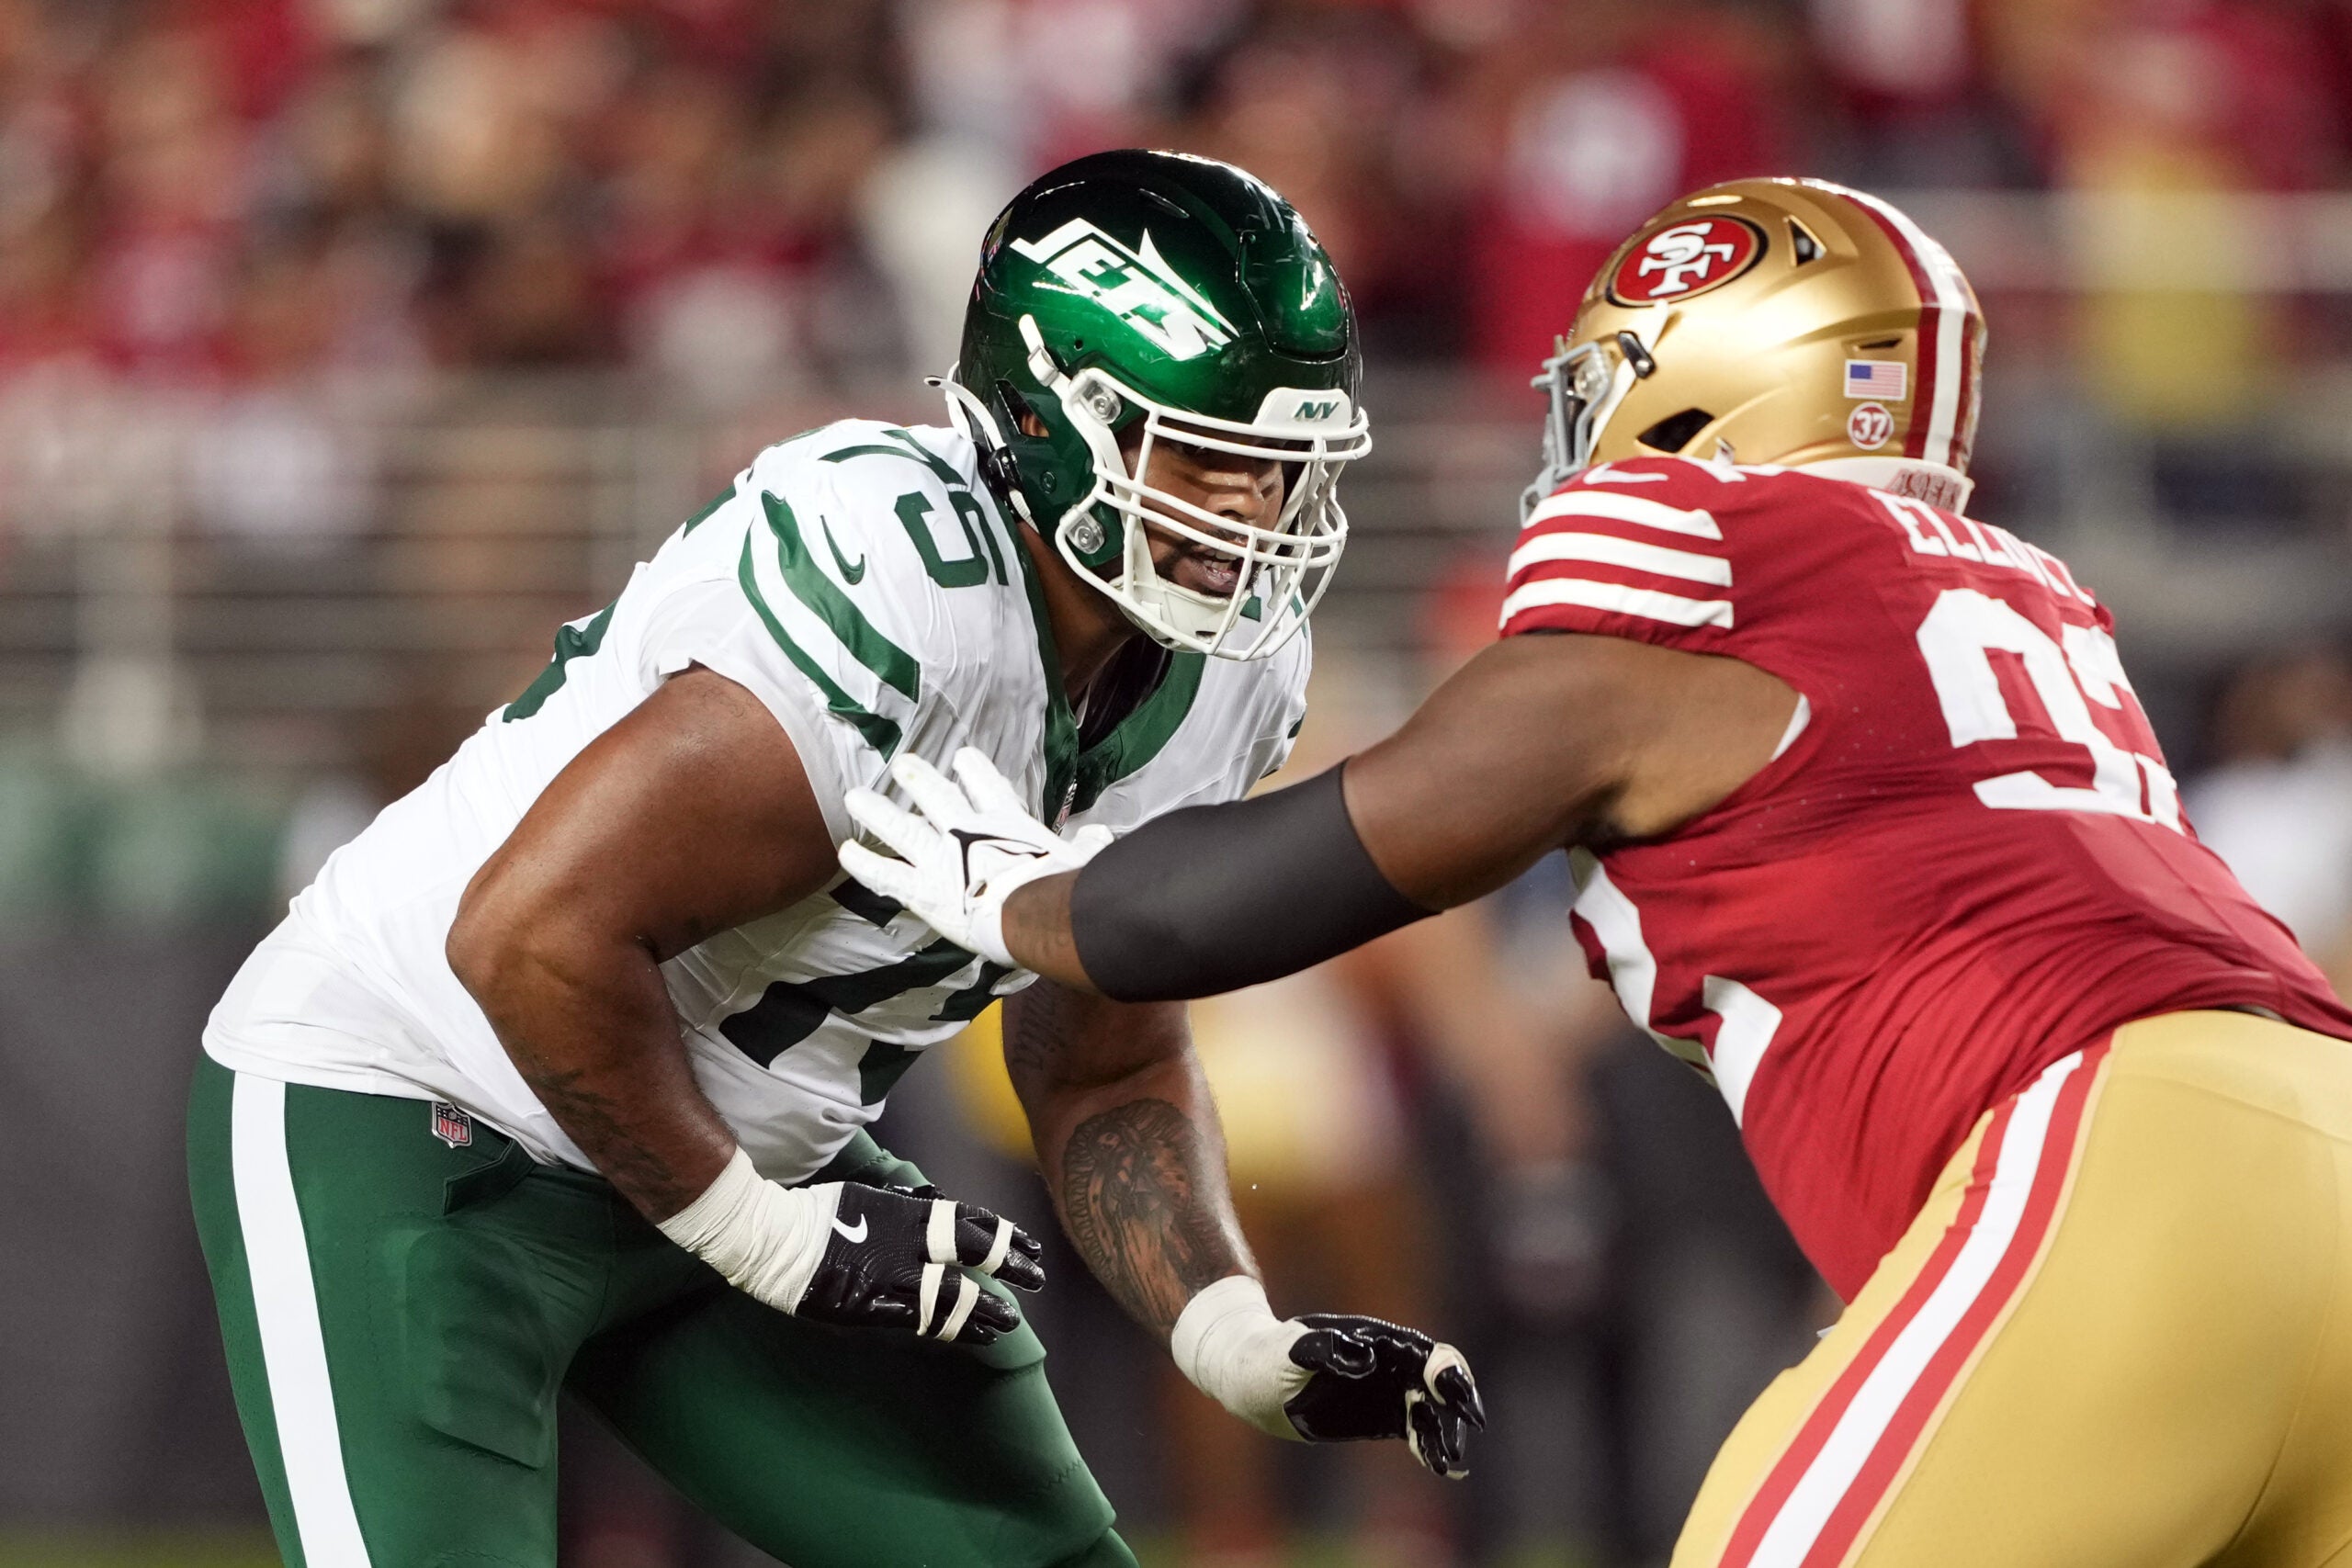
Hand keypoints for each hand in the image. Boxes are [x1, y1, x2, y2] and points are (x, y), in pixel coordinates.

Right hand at [795, 1179, 1046, 1341]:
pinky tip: (977, 1337)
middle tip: (1037, 1278)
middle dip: (1010, 1265)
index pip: (970, 1220)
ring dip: (987, 1308)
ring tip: (1011, 1321)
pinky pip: (926, 1321)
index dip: (1005, 1234)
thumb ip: (906, 1204)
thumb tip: (934, 1202)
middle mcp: (910, 1241)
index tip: (1030, 1245)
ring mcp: (895, 1276)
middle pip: (973, 1252)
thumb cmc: (819, 1214)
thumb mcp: (870, 1197)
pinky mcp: (876, 1308)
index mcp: (908, 1210)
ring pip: (956, 1295)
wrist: (775, 1238)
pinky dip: (956, 1328)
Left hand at [840, 748, 1110, 966]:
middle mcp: (970, 831)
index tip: (963, 757)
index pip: (990, 787)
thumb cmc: (1068, 886)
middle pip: (938, 798)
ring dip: (877, 812)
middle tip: (902, 764)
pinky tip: (845, 852)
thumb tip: (1105, 840)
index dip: (976, 772)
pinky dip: (865, 862)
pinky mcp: (925, 889)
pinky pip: (887, 872)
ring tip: (854, 797)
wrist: (1040, 912)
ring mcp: (943, 858)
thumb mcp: (1085, 860)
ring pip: (902, 828)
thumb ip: (1090, 848)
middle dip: (919, 779)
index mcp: (1010, 821)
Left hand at [1171, 1276, 1485, 1478]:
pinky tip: (1441, 1466)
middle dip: (1456, 1406)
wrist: (1256, 1378)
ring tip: (1448, 1462)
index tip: (1453, 1393)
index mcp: (1375, 1339)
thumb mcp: (1290, 1349)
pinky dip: (1429, 1447)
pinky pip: (1415, 1431)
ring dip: (1443, 1434)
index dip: (1446, 1371)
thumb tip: (1362, 1357)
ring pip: (1430, 1411)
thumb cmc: (1271, 1355)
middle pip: (1438, 1382)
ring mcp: (1388, 1391)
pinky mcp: (1382, 1417)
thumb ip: (1324, 1348)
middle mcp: (1390, 1363)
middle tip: (1464, 1435)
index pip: (1424, 1353)